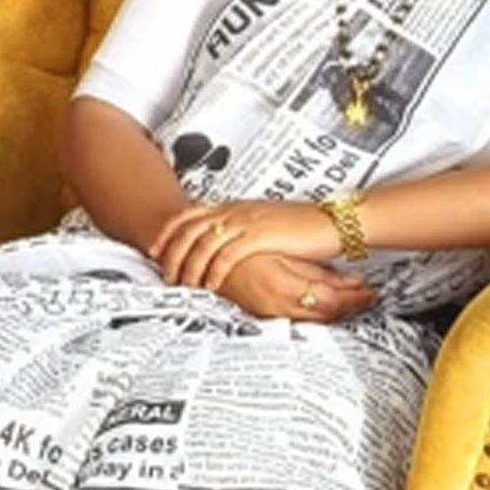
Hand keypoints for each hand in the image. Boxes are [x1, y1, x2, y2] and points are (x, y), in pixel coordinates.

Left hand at [150, 199, 340, 292]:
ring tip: (182, 283)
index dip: (170, 230)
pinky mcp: (259, 236)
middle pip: (190, 227)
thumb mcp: (270, 222)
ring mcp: (247, 221)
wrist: (333, 221)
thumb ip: (248, 227)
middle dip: (170, 250)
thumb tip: (233, 241)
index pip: (192, 213)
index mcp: (238, 205)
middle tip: (161, 270)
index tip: (156, 246)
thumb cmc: (306, 225)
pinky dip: (213, 270)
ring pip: (203, 242)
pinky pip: (226, 255)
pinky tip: (209, 284)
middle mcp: (237, 210)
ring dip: (188, 265)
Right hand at [215, 253, 376, 322]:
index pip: (330, 301)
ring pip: (312, 318)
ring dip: (334, 310)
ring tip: (354, 300)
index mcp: (283, 287)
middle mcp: (278, 306)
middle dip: (349, 306)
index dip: (354, 298)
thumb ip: (313, 271)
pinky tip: (325, 303)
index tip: (370, 292)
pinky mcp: (263, 313)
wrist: (200, 254)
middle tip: (368, 296)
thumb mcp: (280, 254)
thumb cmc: (237, 248)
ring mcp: (269, 312)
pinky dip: (315, 311)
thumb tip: (347, 282)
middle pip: (325, 315)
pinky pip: (297, 317)